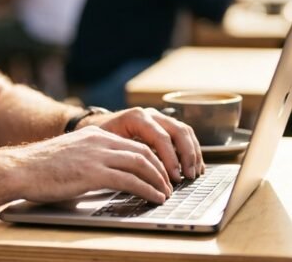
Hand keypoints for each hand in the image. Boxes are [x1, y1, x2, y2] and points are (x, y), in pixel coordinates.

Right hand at [9, 126, 172, 203]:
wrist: (20, 168)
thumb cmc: (39, 168)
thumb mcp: (70, 156)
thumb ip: (90, 160)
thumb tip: (105, 177)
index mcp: (94, 135)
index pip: (133, 144)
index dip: (152, 159)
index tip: (159, 172)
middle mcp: (99, 141)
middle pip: (143, 151)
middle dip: (160, 169)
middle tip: (168, 184)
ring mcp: (97, 155)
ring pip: (141, 164)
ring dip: (158, 180)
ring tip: (166, 193)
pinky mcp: (94, 172)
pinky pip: (130, 180)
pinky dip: (148, 190)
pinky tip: (155, 198)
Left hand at [83, 107, 203, 180]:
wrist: (96, 126)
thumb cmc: (100, 139)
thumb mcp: (107, 146)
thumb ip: (125, 157)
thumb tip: (142, 178)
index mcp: (136, 117)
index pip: (161, 137)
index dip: (171, 158)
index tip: (175, 177)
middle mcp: (151, 114)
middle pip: (178, 131)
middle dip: (186, 156)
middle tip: (188, 176)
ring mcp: (159, 118)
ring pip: (185, 132)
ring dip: (193, 154)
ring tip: (194, 174)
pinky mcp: (165, 126)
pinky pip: (185, 135)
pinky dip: (192, 151)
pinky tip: (195, 167)